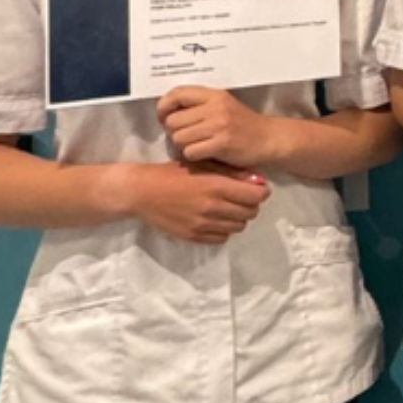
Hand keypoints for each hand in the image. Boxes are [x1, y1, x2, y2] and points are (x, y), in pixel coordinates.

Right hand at [120, 160, 272, 243]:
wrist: (142, 192)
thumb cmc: (173, 173)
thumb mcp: (203, 165)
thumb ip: (233, 173)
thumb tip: (259, 181)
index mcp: (217, 186)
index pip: (257, 196)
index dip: (261, 192)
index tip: (256, 189)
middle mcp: (213, 207)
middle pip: (251, 213)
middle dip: (251, 205)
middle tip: (241, 198)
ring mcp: (203, 224)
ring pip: (238, 227)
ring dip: (238, 218)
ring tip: (227, 208)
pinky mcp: (193, 236)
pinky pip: (222, 238)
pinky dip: (223, 229)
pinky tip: (215, 219)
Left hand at [157, 87, 277, 169]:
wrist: (270, 139)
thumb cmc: (244, 125)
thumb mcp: (223, 105)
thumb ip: (199, 105)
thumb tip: (167, 112)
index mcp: (214, 95)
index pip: (177, 94)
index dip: (164, 106)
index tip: (164, 117)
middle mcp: (216, 108)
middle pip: (173, 121)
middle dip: (175, 132)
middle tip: (187, 136)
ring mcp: (219, 126)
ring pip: (179, 138)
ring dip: (184, 145)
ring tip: (197, 145)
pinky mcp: (222, 144)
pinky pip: (190, 152)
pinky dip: (194, 156)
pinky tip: (205, 153)